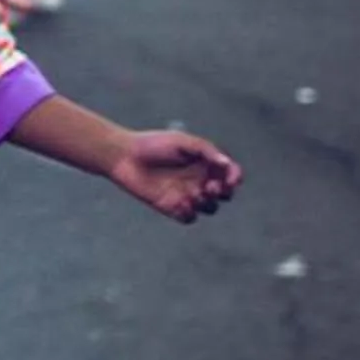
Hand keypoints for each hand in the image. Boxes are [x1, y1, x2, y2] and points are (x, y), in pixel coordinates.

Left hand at [110, 129, 241, 221]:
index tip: (231, 180)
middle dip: (223, 193)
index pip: (230, 174)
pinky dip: (190, 213)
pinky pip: (189, 218)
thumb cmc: (153, 145)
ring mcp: (185, 194)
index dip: (235, 178)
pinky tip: (180, 203)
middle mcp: (198, 180)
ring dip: (208, 204)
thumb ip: (206, 151)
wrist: (124, 156)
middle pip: (224, 194)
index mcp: (205, 163)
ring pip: (209, 208)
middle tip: (210, 187)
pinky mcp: (170, 207)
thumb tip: (227, 163)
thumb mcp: (183, 142)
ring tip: (195, 194)